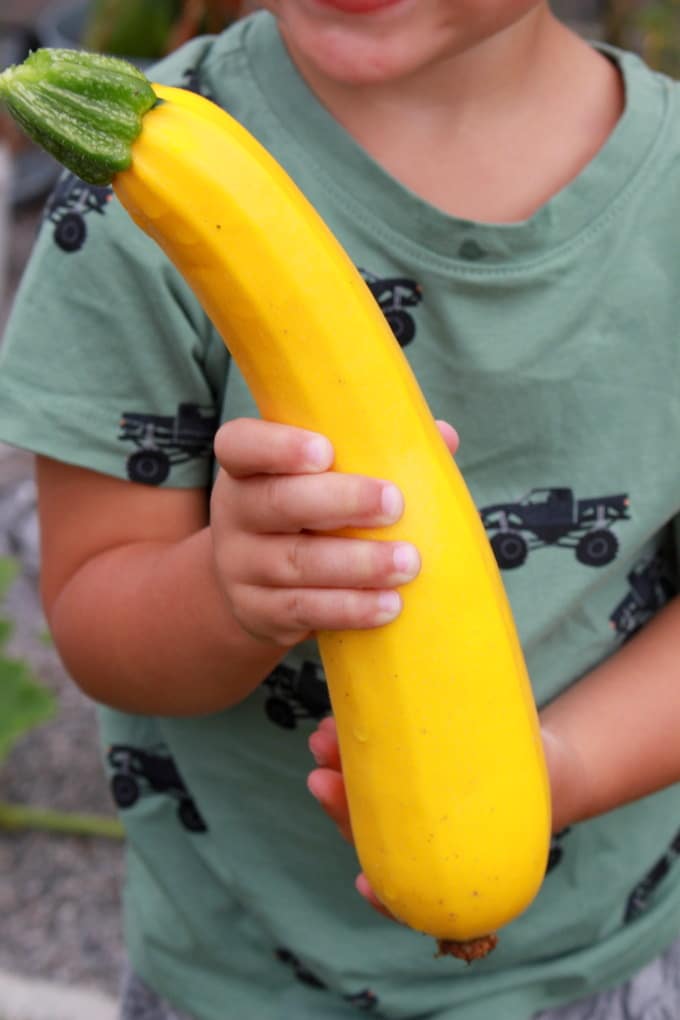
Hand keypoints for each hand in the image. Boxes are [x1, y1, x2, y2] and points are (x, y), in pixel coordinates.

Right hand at [210, 417, 457, 647]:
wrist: (259, 587)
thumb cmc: (310, 514)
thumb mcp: (324, 479)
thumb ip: (374, 453)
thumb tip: (444, 436)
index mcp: (247, 467)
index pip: (240, 445)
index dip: (278, 446)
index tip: (326, 451)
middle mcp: (234, 513)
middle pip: (276, 504)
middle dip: (339, 501)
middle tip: (394, 503)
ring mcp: (241, 566)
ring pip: (296, 563)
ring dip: (357, 564)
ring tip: (408, 562)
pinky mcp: (258, 611)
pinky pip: (304, 610)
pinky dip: (350, 608)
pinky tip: (389, 605)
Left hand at [307, 716, 576, 919]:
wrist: (545, 768)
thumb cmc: (540, 783)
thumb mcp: (538, 787)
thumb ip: (519, 790)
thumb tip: (532, 770)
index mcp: (460, 871)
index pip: (415, 895)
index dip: (386, 894)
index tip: (363, 884)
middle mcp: (428, 853)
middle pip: (377, 842)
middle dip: (343, 810)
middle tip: (320, 779)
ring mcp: (412, 818)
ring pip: (365, 806)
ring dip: (338, 771)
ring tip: (321, 737)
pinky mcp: (403, 782)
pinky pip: (371, 772)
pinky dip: (352, 751)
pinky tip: (333, 724)